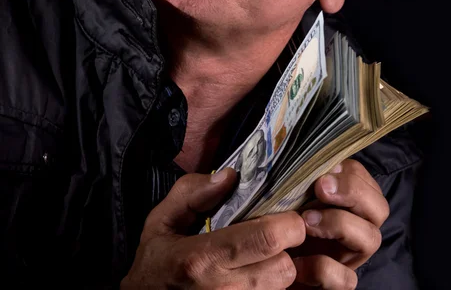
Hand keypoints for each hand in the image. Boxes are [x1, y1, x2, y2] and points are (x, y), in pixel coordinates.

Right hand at [121, 168, 305, 288]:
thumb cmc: (156, 262)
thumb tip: (230, 177)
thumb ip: (193, 193)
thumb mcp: (162, 220)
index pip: (266, 239)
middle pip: (284, 268)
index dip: (288, 224)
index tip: (287, 214)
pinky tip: (255, 272)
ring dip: (278, 269)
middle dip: (287, 248)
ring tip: (262, 255)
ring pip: (282, 287)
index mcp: (202, 258)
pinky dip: (270, 285)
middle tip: (276, 234)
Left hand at [289, 159, 388, 288]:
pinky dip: (323, 268)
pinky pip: (346, 279)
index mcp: (348, 202)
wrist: (267, 264)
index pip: (364, 179)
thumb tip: (299, 156)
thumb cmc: (280, 223)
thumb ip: (302, 179)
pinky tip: (297, 263)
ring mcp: (351, 256)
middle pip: (379, 207)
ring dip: (340, 223)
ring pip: (372, 238)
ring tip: (306, 220)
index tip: (321, 172)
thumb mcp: (292, 195)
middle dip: (353, 191)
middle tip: (321, 187)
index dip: (348, 172)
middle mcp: (357, 227)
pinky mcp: (339, 284)